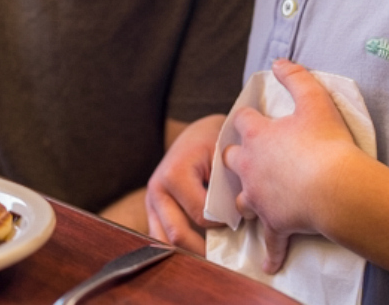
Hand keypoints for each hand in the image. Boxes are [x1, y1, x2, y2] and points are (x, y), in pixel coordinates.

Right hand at [145, 114, 225, 252]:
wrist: (195, 134)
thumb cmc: (212, 143)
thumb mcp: (224, 159)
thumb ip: (227, 188)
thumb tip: (238, 218)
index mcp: (173, 174)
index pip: (201, 216)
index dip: (223, 222)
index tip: (238, 217)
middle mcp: (156, 190)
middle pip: (177, 234)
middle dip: (203, 247)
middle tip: (227, 251)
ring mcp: (150, 201)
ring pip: (164, 241)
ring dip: (188, 251)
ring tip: (212, 254)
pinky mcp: (152, 210)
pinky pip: (162, 237)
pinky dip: (179, 247)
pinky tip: (199, 246)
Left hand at [224, 59, 362, 272]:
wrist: (335, 188)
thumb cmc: (326, 142)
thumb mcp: (315, 100)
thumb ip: (295, 77)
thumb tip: (279, 61)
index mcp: (258, 135)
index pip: (243, 120)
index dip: (250, 118)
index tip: (256, 120)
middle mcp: (250, 165)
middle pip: (231, 158)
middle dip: (238, 157)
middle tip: (250, 158)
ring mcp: (258, 196)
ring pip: (240, 198)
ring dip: (247, 198)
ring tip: (255, 199)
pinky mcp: (273, 222)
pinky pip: (269, 240)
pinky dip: (270, 250)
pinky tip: (270, 262)